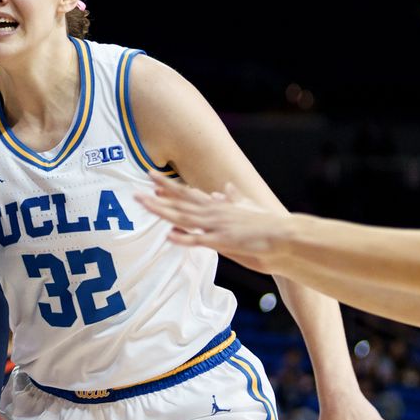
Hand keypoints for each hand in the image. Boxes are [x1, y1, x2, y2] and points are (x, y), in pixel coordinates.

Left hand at [135, 175, 286, 271]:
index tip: (152, 179)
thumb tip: (225, 189)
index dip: (168, 187)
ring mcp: (217, 225)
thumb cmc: (265, 223)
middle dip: (157, 197)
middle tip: (136, 192)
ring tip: (145, 206)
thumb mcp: (247, 206)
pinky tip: (169, 236)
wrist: (283, 234)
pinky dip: (185, 238)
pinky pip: (200, 240)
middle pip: (179, 204)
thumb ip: (234, 198)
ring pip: (183, 218)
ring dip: (163, 212)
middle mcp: (213, 212)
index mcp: (217, 206)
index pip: (188, 193)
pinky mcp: (224, 240)